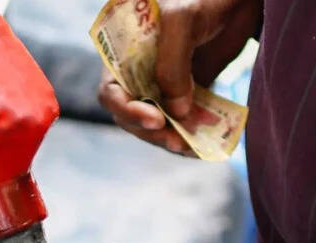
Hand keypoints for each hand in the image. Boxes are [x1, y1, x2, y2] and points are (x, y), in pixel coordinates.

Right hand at [98, 0, 259, 151]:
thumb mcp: (181, 22)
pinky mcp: (187, 90)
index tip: (156, 120)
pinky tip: (204, 143)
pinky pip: (182, 119)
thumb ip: (172, 66)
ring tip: (194, 147)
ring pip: (157, 121)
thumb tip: (175, 112)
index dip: (128, 110)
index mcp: (123, 51)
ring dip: (173, 136)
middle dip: (153, 131)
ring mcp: (163, 81)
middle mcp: (138, 69)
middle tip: (178, 141)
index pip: (112, 91)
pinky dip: (191, 133)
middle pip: (132, 114)